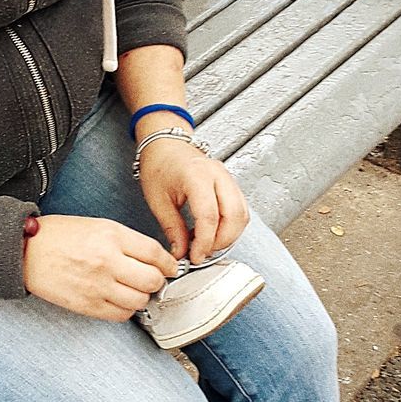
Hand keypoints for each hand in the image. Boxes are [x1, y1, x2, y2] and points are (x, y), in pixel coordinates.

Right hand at [23, 214, 180, 320]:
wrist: (26, 251)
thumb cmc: (60, 236)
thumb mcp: (98, 225)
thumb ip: (127, 241)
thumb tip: (154, 259)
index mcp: (112, 236)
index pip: (155, 254)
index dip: (169, 263)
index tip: (170, 267)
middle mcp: (108, 261)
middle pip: (152, 280)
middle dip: (157, 281)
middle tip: (152, 279)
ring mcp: (98, 285)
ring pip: (139, 301)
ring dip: (141, 297)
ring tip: (132, 290)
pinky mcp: (88, 305)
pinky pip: (121, 315)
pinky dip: (126, 310)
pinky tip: (118, 299)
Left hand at [137, 138, 249, 263]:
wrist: (166, 145)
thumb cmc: (159, 165)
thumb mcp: (158, 200)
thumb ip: (172, 228)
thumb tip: (181, 253)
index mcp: (196, 176)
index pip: (209, 216)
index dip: (204, 242)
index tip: (195, 256)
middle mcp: (218, 175)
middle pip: (234, 216)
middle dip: (221, 241)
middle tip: (202, 253)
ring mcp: (228, 178)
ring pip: (242, 214)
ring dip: (229, 236)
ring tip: (206, 244)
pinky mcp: (231, 184)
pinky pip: (240, 209)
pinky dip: (231, 226)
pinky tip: (213, 232)